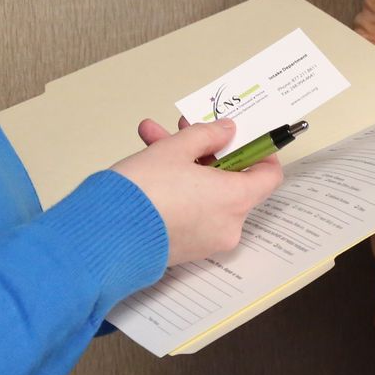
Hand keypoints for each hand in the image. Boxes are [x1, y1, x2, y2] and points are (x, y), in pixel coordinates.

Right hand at [110, 118, 282, 265]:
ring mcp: (206, 239)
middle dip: (206, 149)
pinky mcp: (184, 247)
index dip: (260, 152)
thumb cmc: (144, 193)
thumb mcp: (175, 149)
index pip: (269, 176)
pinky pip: (191, 209)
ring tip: (152, 135)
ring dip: (184, 162)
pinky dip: (178, 187)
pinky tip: (148, 161)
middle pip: (231, 179)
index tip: (244, 136)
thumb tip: (226, 131)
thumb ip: (206, 135)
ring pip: (206, 192)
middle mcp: (228, 224)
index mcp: (235, 199)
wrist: (105, 236)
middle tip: (186, 127)